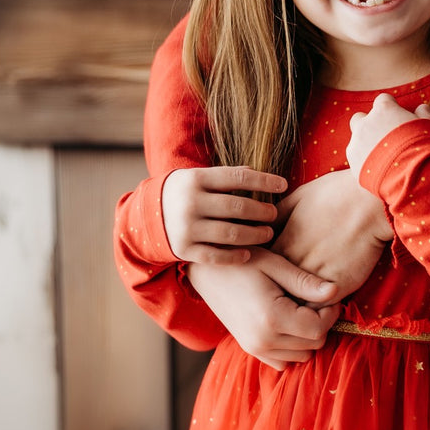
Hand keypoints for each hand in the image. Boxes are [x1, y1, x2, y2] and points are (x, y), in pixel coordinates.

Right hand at [161, 166, 285, 263]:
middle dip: (262, 211)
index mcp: (196, 179)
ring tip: (268, 233)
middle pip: (237, 207)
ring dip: (255, 234)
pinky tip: (249, 253)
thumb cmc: (182, 193)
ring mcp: (187, 228)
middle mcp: (191, 203)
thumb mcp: (197, 178)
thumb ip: (224, 177)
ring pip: (231, 233)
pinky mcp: (184, 250)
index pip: (237, 178)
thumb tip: (256, 172)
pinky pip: (216, 255)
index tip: (283, 184)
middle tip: (274, 214)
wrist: (145, 216)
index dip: (264, 180)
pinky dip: (235, 256)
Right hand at [188, 249, 340, 370]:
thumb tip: (335, 292)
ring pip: (301, 355)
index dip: (331, 313)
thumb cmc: (242, 262)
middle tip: (316, 300)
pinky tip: (289, 323)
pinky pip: (283, 361)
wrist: (206, 272)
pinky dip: (292, 346)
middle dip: (321, 324)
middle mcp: (263, 340)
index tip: (329, 296)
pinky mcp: (250, 349)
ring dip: (308, 336)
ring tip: (301, 310)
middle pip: (313, 344)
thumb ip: (305, 282)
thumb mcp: (274, 265)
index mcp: (272, 318)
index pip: (318, 329)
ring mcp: (254, 348)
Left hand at [273, 170, 392, 302]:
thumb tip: (265, 225)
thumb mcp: (299, 197)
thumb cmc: (336, 193)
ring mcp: (315, 277)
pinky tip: (324, 302)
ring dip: (300, 303)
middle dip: (280, 292)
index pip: (266, 270)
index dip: (270, 274)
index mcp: (284, 244)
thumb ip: (279, 214)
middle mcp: (295, 264)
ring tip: (306, 300)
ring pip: (298, 303)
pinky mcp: (338, 287)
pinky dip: (321, 309)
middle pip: (278, 290)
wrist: (370, 202)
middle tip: (288, 292)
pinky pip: (322, 309)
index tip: (277, 273)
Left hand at [345, 93, 429, 172]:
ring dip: (366, 144)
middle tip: (384, 136)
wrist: (414, 176)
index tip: (397, 117)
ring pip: (357, 139)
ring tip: (382, 157)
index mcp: (384, 109)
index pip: (383, 100)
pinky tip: (378, 169)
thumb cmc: (424, 146)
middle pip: (361, 117)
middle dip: (369, 124)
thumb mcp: (428, 126)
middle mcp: (366, 123)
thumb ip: (422, 114)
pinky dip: (364, 161)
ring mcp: (357, 142)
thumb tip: (422, 108)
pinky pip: (356, 157)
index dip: (391, 108)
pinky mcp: (353, 161)